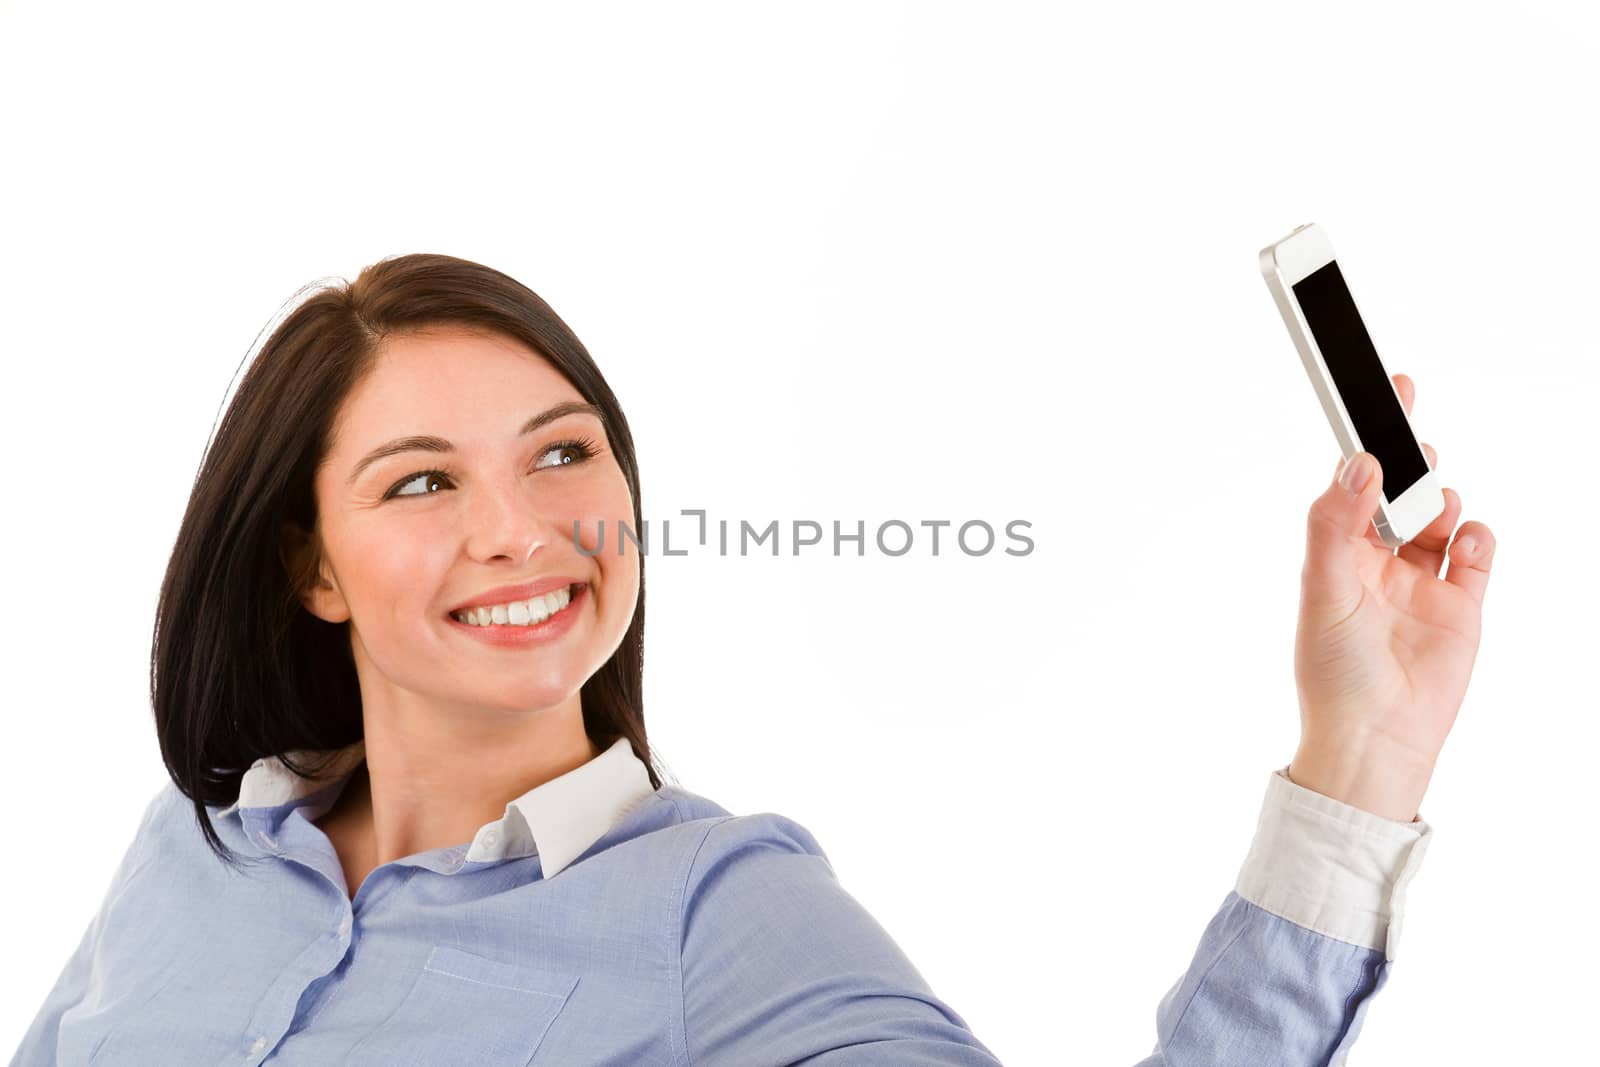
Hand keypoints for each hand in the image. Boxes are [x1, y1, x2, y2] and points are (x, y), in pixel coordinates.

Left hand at [1287, 372, 1495, 821]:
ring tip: (1436, 510)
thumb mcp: (1324, 587)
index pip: (1355, 480)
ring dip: (1443, 500)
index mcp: (1336, 551)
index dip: (1370, 437)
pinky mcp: (1462, 606)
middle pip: (1403, 492)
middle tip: (1417, 444)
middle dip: (1414, 461)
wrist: (1376, 740)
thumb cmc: (1332, 671)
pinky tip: (1466, 542)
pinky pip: (1477, 556)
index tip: (1383, 390)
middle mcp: (1378, 560)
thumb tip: (1357, 464)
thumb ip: (1335, 523)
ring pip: (1442, 517)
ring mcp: (1422, 581)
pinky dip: (1478, 538)